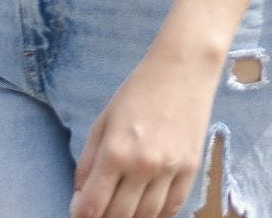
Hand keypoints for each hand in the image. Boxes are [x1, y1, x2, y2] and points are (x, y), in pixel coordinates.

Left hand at [71, 43, 220, 217]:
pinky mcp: (191, 167)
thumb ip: (86, 164)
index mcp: (115, 152)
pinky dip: (158, 215)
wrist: (183, 69)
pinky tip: (147, 209)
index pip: (91, 207)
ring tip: (123, 210)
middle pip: (118, 217)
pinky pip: (173, 207)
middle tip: (102, 210)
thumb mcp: (102, 123)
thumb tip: (80, 200)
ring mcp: (170, 168)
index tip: (81, 212)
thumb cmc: (138, 91)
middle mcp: (142, 165)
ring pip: (146, 216)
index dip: (81, 216)